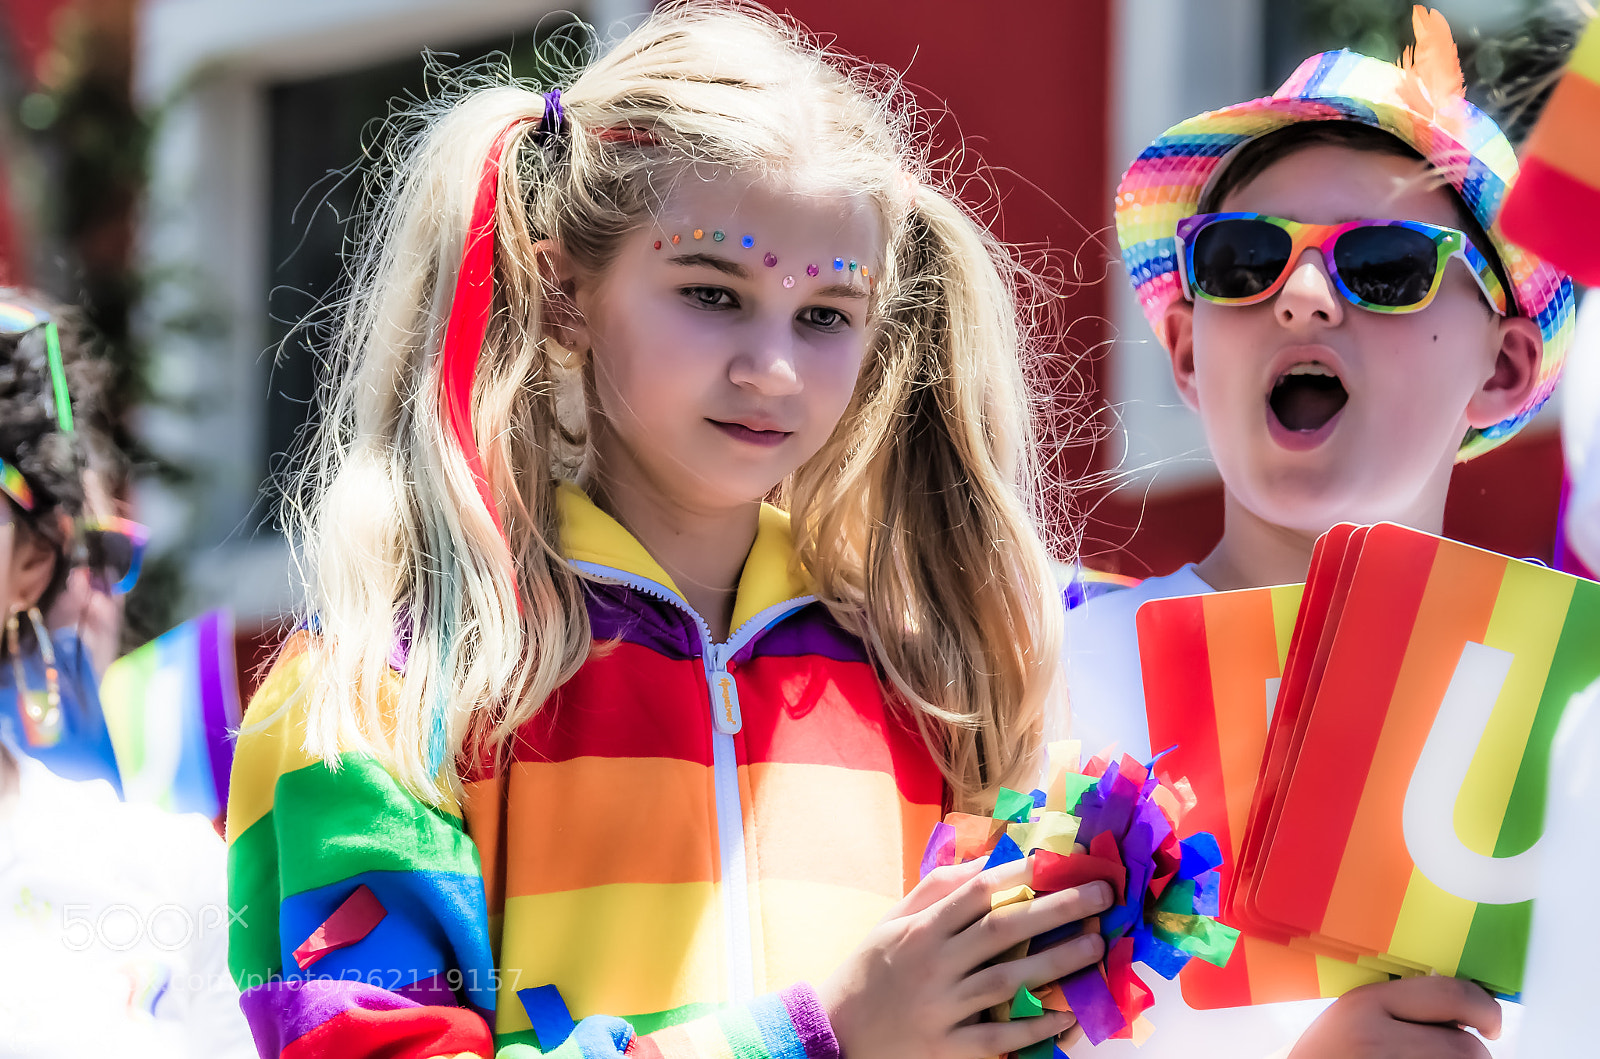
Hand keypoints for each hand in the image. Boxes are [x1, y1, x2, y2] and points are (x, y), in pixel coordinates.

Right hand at [818, 858, 1113, 1058]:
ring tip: (1097, 946)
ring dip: (1057, 962)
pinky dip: (1033, 1027)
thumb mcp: (894, 920)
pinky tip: (1067, 1016)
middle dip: (1058, 908)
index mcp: (921, 929)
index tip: (1060, 858)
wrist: (836, 1029)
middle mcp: (934, 965)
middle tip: (1102, 894)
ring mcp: (942, 1008)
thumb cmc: (871, 967)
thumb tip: (987, 860)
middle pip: (1004, 930)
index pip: (977, 892)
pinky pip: (998, 1039)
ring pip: (1008, 981)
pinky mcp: (946, 1046)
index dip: (1022, 873)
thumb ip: (938, 890)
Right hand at [1289, 977, 1502, 1057]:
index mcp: (1364, 1005)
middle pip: (1467, 1046)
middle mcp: (1377, 1040)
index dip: (1484, 1008)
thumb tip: (1466, 1010)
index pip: (1450, 995)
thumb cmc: (1326, 1058)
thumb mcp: (1352, 1017)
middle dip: (1473, 1052)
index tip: (1490, 1021)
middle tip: (1462, 1054)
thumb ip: (1397, 1006)